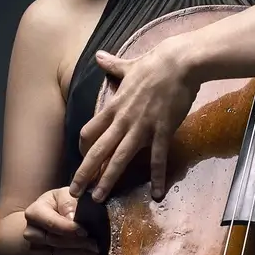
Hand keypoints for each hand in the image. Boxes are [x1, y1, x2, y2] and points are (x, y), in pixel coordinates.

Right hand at [23, 187, 99, 254]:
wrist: (51, 216)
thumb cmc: (61, 203)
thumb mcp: (65, 194)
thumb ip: (68, 203)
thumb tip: (72, 217)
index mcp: (34, 213)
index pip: (52, 223)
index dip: (69, 229)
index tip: (86, 231)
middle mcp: (31, 233)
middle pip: (55, 241)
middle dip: (78, 244)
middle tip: (97, 245)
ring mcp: (36, 249)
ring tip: (97, 254)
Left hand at [70, 39, 198, 203]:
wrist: (180, 62)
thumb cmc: (155, 63)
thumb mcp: (129, 65)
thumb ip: (112, 65)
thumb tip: (99, 55)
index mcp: (114, 106)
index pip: (89, 131)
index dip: (82, 147)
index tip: (81, 159)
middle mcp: (123, 120)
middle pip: (97, 150)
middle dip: (84, 173)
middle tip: (74, 192)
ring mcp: (142, 127)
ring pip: (119, 158)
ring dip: (107, 180)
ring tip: (98, 198)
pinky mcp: (162, 131)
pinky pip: (157, 159)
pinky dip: (157, 177)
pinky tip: (158, 194)